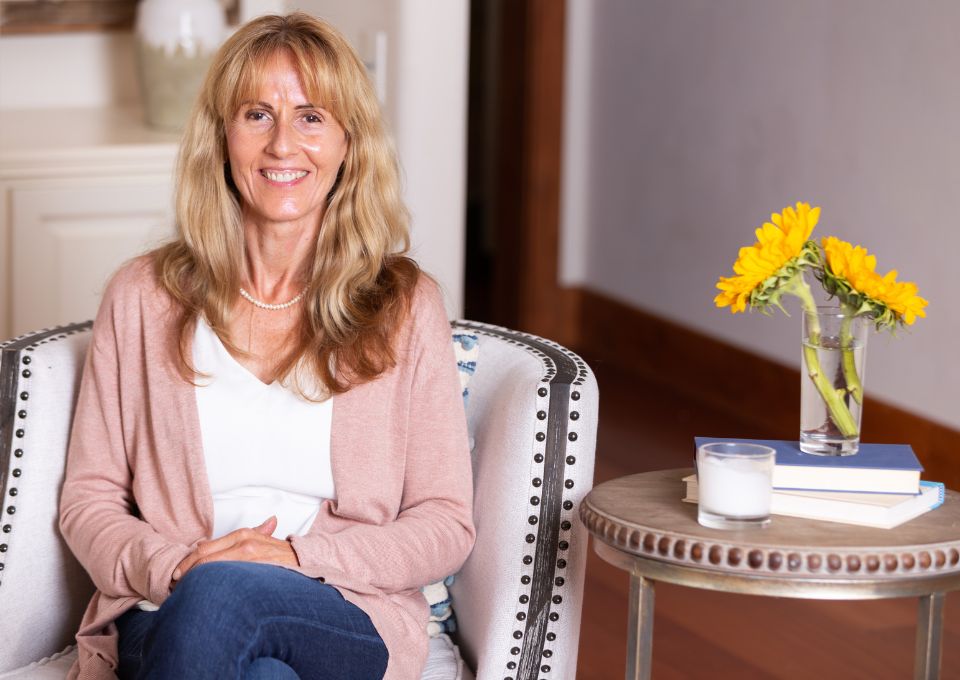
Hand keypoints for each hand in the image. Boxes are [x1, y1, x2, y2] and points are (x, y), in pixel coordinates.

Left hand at [173, 516, 299, 581]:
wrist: (308, 562)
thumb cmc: (285, 556)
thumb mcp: (265, 539)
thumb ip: (246, 536)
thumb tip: (223, 536)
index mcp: (243, 534)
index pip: (204, 549)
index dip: (187, 562)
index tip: (179, 573)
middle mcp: (244, 544)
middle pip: (203, 560)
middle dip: (186, 574)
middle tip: (177, 586)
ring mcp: (249, 560)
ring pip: (211, 572)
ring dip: (195, 584)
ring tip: (186, 593)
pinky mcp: (254, 575)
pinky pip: (226, 584)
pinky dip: (212, 590)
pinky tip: (206, 598)